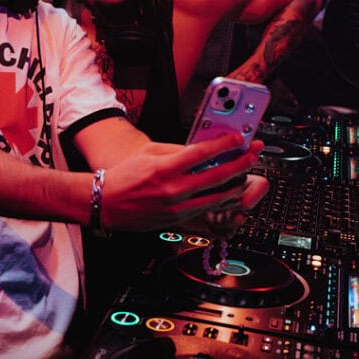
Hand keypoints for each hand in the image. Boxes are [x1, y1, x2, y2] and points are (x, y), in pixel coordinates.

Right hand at [101, 136, 265, 234]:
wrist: (106, 204)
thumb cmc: (126, 176)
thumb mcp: (149, 152)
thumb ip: (177, 150)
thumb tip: (202, 146)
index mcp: (165, 168)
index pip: (202, 153)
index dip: (225, 145)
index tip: (238, 138)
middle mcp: (173, 189)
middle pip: (217, 176)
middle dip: (240, 164)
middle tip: (252, 155)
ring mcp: (177, 207)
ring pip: (218, 197)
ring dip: (236, 184)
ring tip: (246, 173)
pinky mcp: (178, 220)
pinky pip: (207, 209)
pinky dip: (222, 200)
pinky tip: (230, 191)